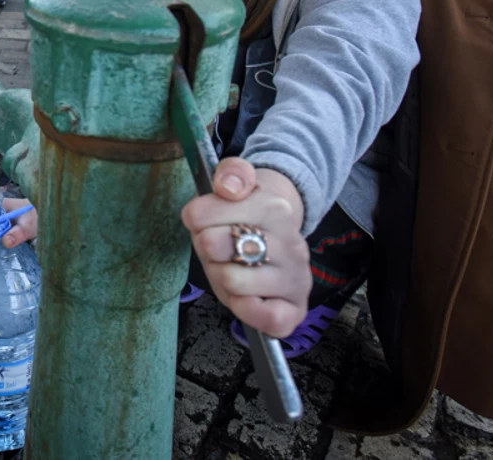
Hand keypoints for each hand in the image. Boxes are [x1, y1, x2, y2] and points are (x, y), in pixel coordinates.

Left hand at [180, 156, 310, 339]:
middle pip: (213, 246)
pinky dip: (246, 310)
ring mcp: (296, 277)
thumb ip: (231, 173)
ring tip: (232, 268)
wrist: (278, 233)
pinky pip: (269, 318)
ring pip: (233, 282)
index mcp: (274, 207)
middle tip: (219, 247)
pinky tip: (243, 297)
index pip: (203, 214)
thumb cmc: (244, 213)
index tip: (205, 218)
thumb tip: (228, 188)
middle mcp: (291, 242)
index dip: (195, 219)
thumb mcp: (235, 183)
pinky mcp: (296, 308)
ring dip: (221, 277)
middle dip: (206, 248)